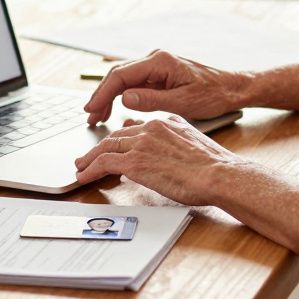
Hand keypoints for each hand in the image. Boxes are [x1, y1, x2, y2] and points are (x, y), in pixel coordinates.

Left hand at [74, 115, 249, 203]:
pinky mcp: (135, 162)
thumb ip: (174, 137)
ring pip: (106, 147)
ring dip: (89, 158)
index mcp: (165, 122)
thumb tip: (161, 144)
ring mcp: (141, 144)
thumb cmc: (213, 165)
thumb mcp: (192, 142)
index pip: (134, 127)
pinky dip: (90, 169)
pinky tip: (84, 177)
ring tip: (80, 167)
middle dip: (100, 147)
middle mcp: (150, 128)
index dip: (119, 137)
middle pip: (116, 136)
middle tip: (88, 156)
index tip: (111, 144)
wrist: (218, 174)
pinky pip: (103, 163)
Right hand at [83, 50, 251, 125]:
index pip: (121, 75)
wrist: (232, 88)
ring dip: (109, 97)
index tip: (91, 109)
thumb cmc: (213, 95)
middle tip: (90, 117)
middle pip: (118, 75)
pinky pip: (134, 83)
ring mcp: (157, 65)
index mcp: (160, 61)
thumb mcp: (183, 102)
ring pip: (124, 80)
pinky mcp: (160, 74)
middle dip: (101, 96)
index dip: (102, 93)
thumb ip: (152, 100)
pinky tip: (115, 110)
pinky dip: (122, 96)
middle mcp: (156, 59)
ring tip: (98, 117)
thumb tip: (124, 98)